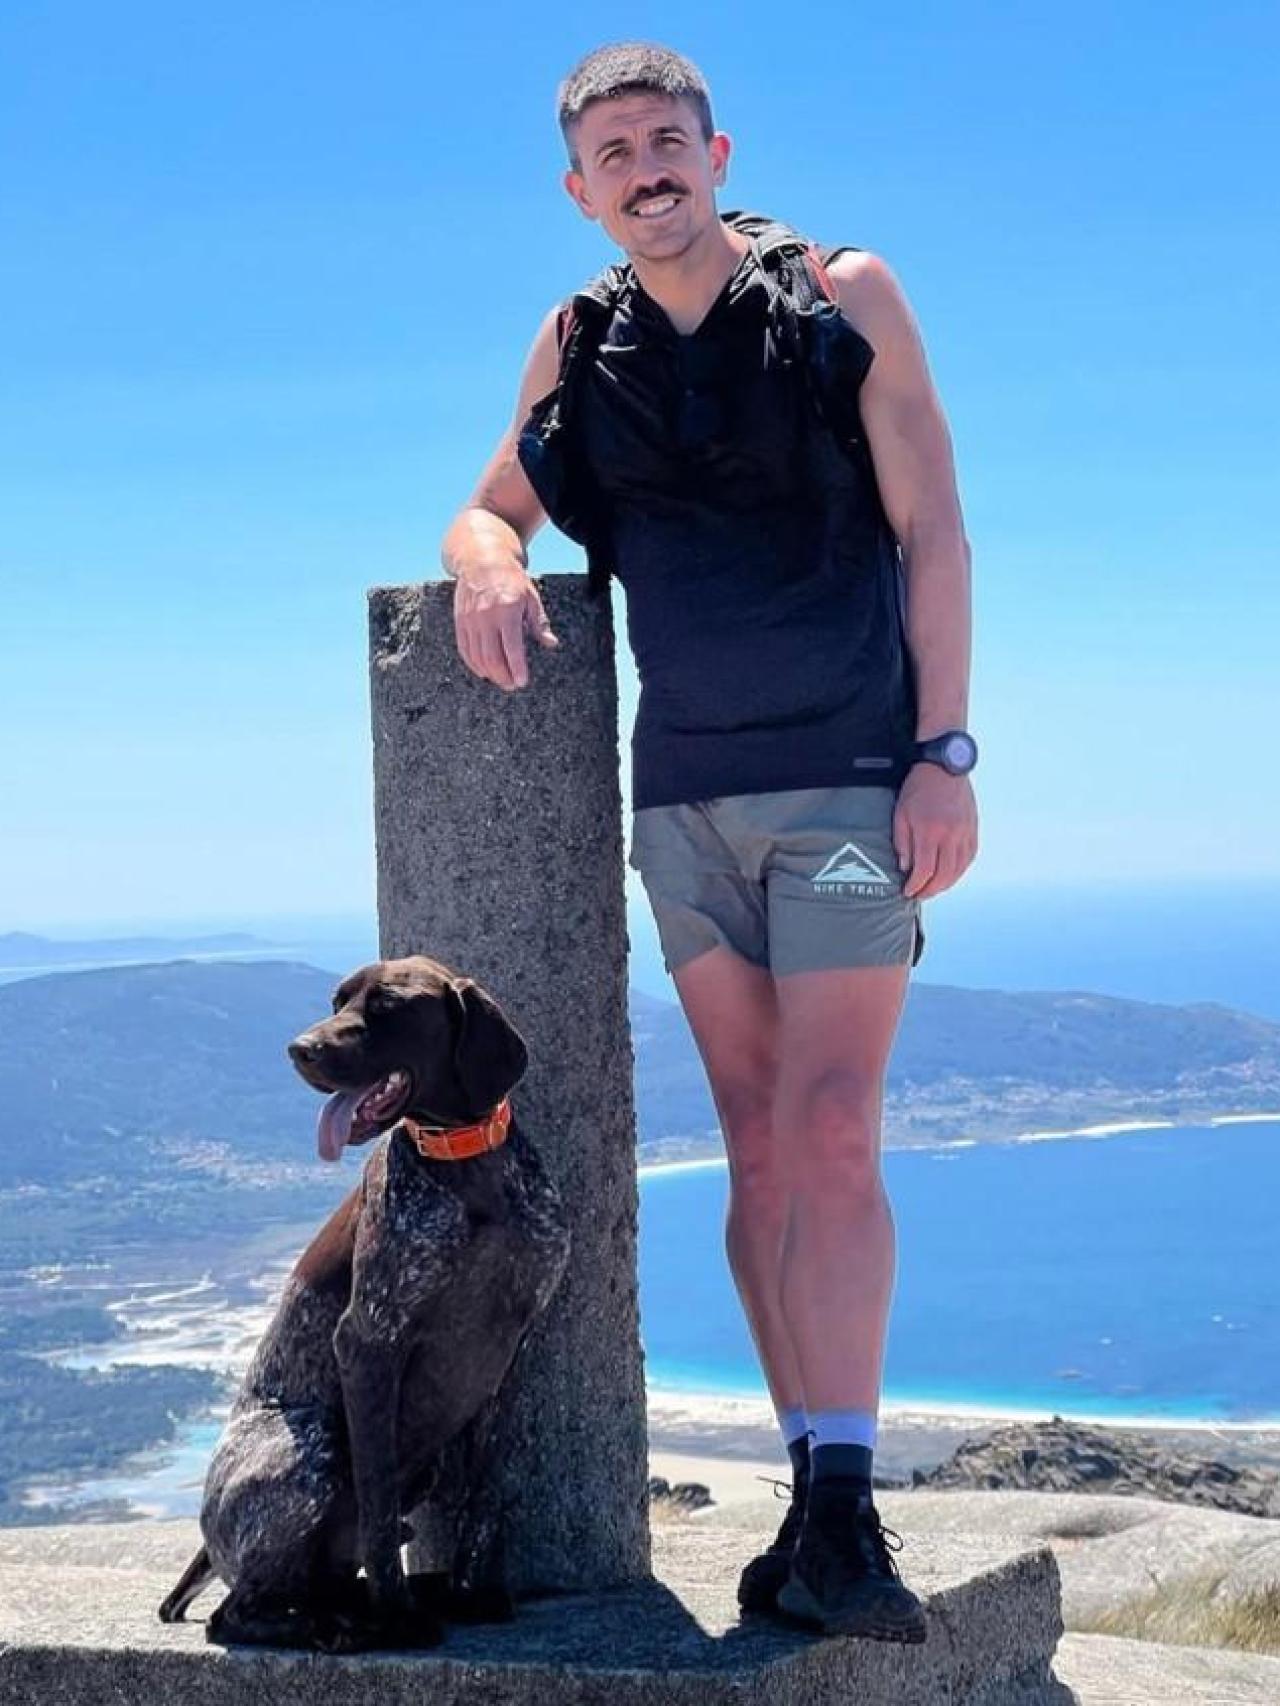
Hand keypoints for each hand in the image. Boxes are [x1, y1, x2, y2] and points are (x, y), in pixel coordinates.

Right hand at [453, 565, 558, 690]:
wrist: (481, 559)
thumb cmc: (510, 578)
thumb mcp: (531, 596)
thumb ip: (539, 622)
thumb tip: (550, 643)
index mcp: (507, 610)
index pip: (512, 647)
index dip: (517, 668)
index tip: (522, 681)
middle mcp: (486, 616)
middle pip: (492, 657)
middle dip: (503, 676)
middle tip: (513, 685)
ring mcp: (470, 620)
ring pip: (477, 656)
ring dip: (489, 673)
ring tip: (501, 681)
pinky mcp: (460, 621)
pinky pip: (465, 649)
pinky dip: (473, 664)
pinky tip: (484, 671)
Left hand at [893, 764, 978, 899]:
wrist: (944, 767)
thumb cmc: (918, 789)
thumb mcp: (901, 814)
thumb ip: (902, 843)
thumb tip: (906, 868)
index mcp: (930, 831)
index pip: (924, 870)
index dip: (916, 885)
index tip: (908, 892)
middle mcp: (951, 835)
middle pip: (944, 875)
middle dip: (930, 890)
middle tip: (919, 895)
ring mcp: (965, 833)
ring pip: (959, 869)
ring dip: (946, 884)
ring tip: (933, 889)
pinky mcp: (973, 829)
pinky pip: (969, 858)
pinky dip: (959, 871)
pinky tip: (949, 875)